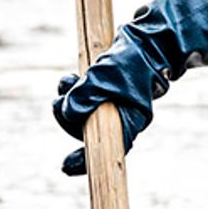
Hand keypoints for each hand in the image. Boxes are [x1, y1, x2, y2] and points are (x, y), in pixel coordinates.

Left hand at [53, 30, 170, 174]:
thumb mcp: (106, 74)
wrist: (148, 41)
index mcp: (130, 121)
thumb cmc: (132, 59)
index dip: (85, 160)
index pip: (108, 149)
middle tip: (59, 97)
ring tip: (66, 80)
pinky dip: (72, 90)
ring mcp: (112, 107)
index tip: (64, 167)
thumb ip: (86, 93)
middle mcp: (121, 119)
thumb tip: (68, 111)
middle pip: (86, 130)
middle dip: (68, 114)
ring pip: (81, 113)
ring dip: (68, 98)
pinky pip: (82, 100)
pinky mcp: (105, 94)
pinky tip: (71, 78)